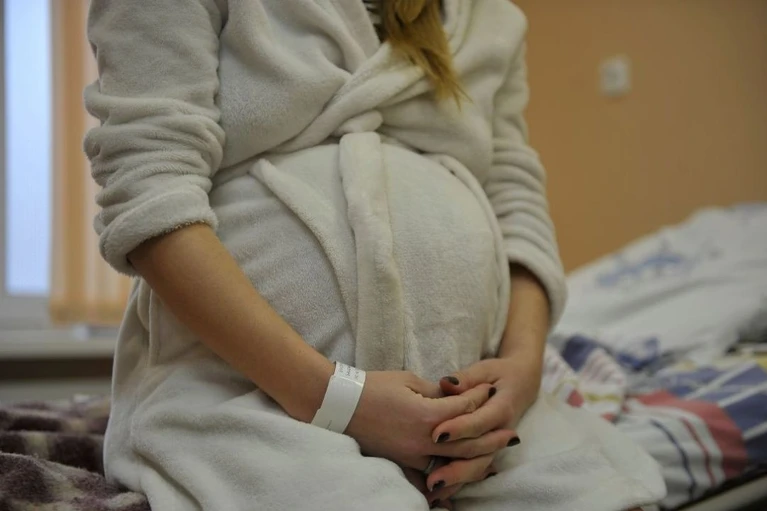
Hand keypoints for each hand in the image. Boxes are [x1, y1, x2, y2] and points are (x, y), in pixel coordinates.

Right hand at [344, 371, 514, 470]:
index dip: (479, 397)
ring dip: (478, 461)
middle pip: (468, 442)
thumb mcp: (409, 380)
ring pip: (455, 463)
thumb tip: (457, 395)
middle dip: (492, 437)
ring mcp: (413, 456)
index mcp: (427, 415)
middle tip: (512, 434)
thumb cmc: (373, 387)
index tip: (490, 389)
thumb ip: (437, 392)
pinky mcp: (403, 463)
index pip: (465, 408)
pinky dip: (450, 477)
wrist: (341, 405)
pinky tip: (462, 478)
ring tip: (497, 457)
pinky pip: (433, 475)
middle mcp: (424, 441)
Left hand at [422, 355, 541, 492]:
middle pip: (480, 453)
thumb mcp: (485, 369)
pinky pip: (474, 468)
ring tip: (432, 490)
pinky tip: (437, 493)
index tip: (438, 434)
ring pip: (478, 467)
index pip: (480, 421)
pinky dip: (458, 482)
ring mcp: (496, 444)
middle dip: (456, 467)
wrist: (522, 383)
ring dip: (456, 481)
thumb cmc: (499, 373)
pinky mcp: (488, 450)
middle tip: (431, 477)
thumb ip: (466, 378)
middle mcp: (501, 430)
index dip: (460, 428)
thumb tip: (447, 383)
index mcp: (501, 407)